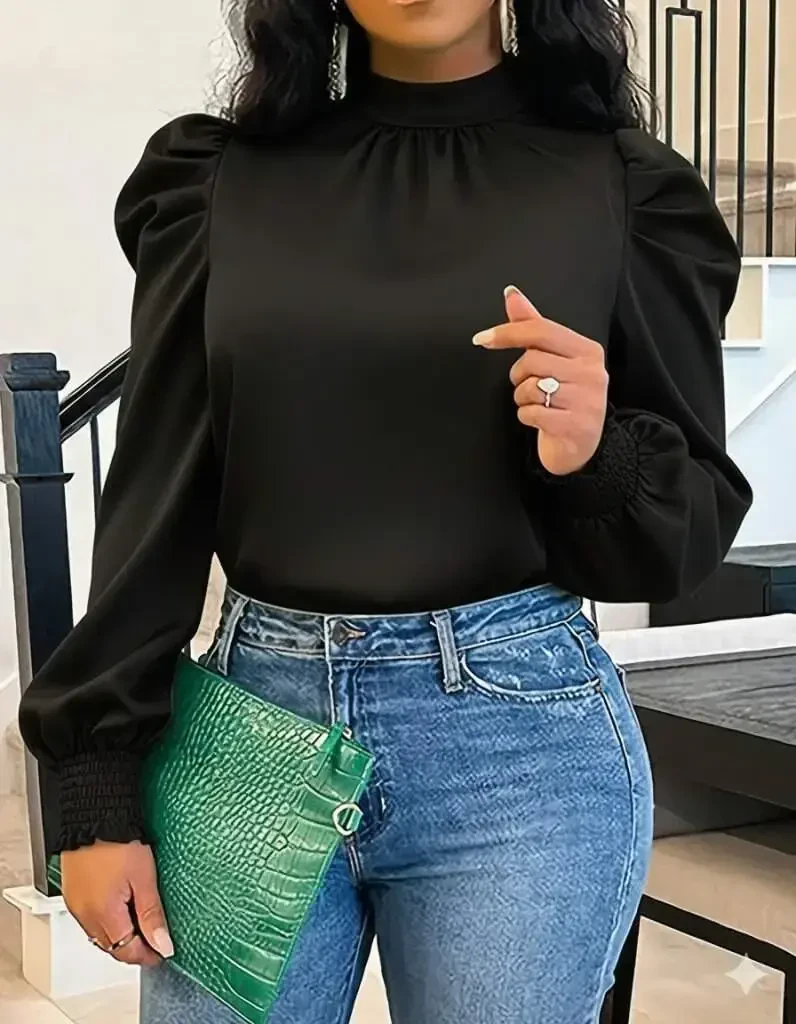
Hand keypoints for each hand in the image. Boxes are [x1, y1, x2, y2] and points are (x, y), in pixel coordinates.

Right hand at [61, 840, 172, 965]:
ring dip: (120, 937)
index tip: (161, 952)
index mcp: (103, 915)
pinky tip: (120, 911)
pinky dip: (107, 922)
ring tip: (141, 926)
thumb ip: (152, 914)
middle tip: (155, 942)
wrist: (94, 816)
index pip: (126, 951)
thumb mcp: (144, 878)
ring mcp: (77, 905)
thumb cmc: (118, 841)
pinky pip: (90, 919)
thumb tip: (162, 943)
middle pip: (112, 947)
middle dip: (134, 949)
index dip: (147, 955)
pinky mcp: (73, 894)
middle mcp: (85, 915)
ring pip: (100, 935)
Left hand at [473, 286, 608, 475]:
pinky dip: (526, 417)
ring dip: (522, 398)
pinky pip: (532, 414)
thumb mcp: (553, 360)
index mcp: (587, 350)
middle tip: (528, 385)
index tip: (482, 339)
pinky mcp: (577, 426)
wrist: (581, 447)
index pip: (541, 330)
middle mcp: (592, 372)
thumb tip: (512, 294)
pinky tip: (540, 420)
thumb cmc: (563, 399)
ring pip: (531, 387)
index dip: (507, 332)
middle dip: (519, 375)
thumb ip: (532, 326)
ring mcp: (587, 400)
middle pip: (532, 360)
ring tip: (536, 404)